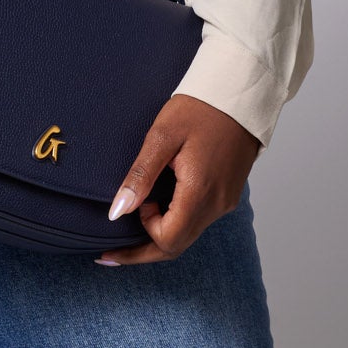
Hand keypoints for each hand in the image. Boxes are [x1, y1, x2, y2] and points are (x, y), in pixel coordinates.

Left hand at [98, 93, 259, 265]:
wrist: (238, 95)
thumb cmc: (199, 109)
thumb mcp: (162, 136)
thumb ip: (140, 175)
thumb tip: (117, 211)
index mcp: (200, 193)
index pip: (168, 241)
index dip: (142, 236)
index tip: (128, 210)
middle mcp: (216, 205)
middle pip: (177, 245)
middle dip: (143, 250)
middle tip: (109, 253)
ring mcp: (224, 201)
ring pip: (188, 234)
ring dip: (160, 233)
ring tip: (131, 223)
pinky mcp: (227, 194)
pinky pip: (197, 218)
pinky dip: (175, 220)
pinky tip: (157, 207)